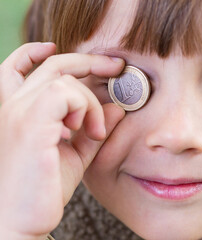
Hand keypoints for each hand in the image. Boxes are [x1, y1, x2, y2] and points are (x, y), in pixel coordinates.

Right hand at [0, 42, 124, 238]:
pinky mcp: (29, 124)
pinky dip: (83, 106)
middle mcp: (11, 105)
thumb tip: (117, 107)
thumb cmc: (43, 188)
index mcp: (17, 110)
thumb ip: (93, 129)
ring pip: (64, 78)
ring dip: (89, 100)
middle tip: (117, 68)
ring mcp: (17, 112)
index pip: (20, 66)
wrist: (21, 221)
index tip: (63, 50)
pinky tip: (84, 130)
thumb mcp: (74, 153)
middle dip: (90, 61)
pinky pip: (63, 92)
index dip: (39, 52)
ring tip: (94, 130)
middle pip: (54, 64)